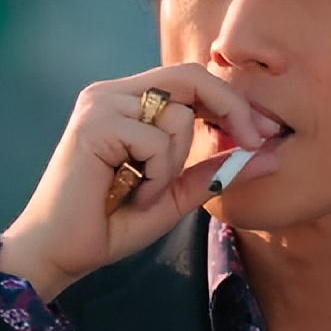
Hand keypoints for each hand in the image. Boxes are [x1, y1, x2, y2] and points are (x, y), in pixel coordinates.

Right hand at [0, 63, 280, 300]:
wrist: (59, 253)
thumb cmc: (111, 224)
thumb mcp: (176, 194)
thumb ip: (217, 171)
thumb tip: (272, 157)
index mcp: (129, 101)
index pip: (192, 79)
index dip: (233, 101)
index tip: (264, 133)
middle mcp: (113, 93)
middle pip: (191, 76)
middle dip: (231, 109)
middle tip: (253, 142)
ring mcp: (100, 104)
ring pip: (177, 114)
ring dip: (173, 165)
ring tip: (143, 192)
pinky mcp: (93, 124)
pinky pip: (155, 141)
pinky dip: (155, 176)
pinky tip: (129, 195)